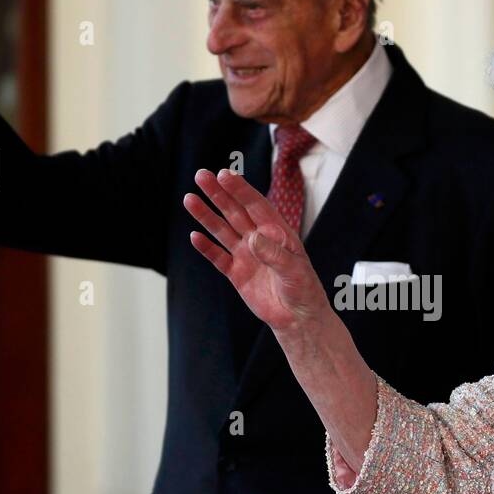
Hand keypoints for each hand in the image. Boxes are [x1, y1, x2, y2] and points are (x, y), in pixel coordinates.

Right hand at [184, 169, 329, 333]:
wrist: (298, 319)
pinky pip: (218, 258)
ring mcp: (246, 256)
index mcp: (277, 233)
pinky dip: (206, 247)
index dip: (240, 190)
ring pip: (222, 231)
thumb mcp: (294, 271)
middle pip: (235, 212)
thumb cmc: (304, 291)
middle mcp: (259, 240)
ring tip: (189, 199)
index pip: (256, 205)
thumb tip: (253, 238)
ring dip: (206, 215)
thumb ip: (274, 254)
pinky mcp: (237, 274)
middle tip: (201, 176)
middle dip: (218, 193)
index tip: (224, 174)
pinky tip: (194, 236)